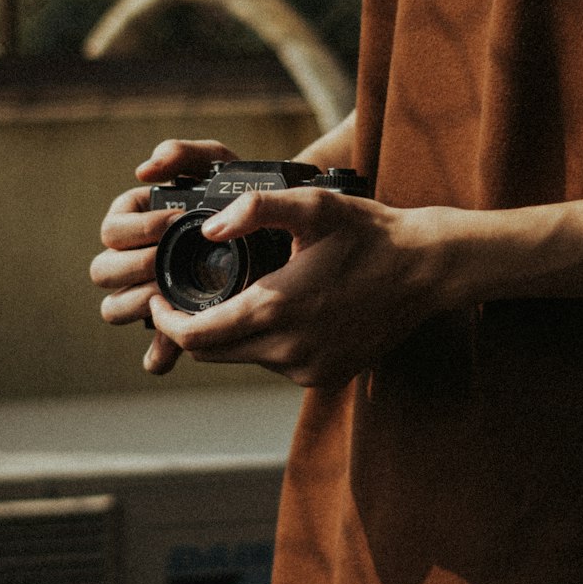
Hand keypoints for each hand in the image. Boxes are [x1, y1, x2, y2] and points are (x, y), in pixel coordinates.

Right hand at [90, 138, 237, 373]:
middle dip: (134, 266)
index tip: (174, 221)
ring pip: (114, 309)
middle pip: (103, 271)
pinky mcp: (173, 322)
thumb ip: (184, 153)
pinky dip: (159, 353)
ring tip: (169, 295)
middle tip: (167, 259)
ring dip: (137, 305)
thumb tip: (144, 171)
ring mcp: (148, 293)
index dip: (139, 229)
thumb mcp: (216, 163)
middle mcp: (133, 258)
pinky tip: (175, 349)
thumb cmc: (237, 191)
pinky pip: (153, 349)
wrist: (276, 227)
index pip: (112, 231)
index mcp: (134, 221)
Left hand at [147, 185, 441, 387]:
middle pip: (211, 351)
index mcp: (275, 309)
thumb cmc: (368, 232)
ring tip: (234, 295)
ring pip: (242, 358)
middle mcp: (287, 350)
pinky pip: (275, 364)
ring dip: (230, 333)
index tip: (157, 296)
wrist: (425, 270)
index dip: (165, 318)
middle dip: (192, 325)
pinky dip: (265, 342)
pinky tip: (279, 311)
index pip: (194, 335)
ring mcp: (307, 369)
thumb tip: (208, 227)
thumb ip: (255, 210)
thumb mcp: (313, 207)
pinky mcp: (324, 376)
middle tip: (185, 294)